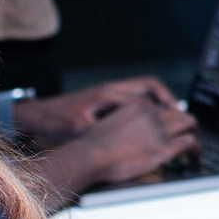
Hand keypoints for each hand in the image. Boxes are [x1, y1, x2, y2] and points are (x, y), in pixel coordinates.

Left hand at [13, 76, 176, 143]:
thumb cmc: (57, 120)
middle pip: (150, 84)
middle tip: (179, 113)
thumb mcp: (79, 127)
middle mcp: (112, 88)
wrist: (40, 114)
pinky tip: (150, 119)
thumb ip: (103, 128)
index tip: (175, 120)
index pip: (144, 97)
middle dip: (167, 97)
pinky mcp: (107, 98)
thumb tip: (126, 133)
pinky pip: (135, 95)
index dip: (162, 109)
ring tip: (170, 115)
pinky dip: (148, 103)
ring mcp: (110, 91)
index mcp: (108, 94)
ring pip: (144, 88)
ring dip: (159, 99)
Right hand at [64, 97, 199, 185]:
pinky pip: (188, 142)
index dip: (171, 117)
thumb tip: (133, 131)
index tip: (174, 125)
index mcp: (139, 106)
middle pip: (179, 113)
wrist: (90, 156)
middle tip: (191, 135)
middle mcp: (152, 115)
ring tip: (196, 146)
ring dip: (194, 133)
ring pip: (188, 123)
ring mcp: (159, 131)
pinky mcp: (163, 148)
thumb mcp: (110, 123)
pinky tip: (194, 155)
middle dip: (187, 123)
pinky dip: (195, 148)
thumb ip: (126, 122)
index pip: (164, 107)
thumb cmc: (93, 145)